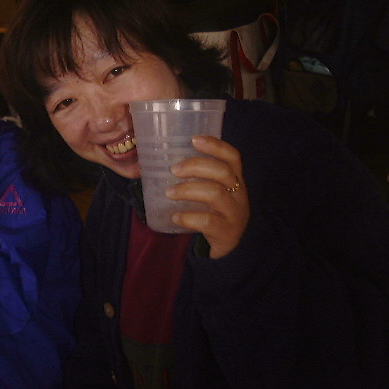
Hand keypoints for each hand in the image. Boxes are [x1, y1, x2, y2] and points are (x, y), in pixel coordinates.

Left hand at [165, 135, 248, 258]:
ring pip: (216, 194)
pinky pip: (208, 221)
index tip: (194, 139)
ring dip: (189, 190)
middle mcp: (239, 194)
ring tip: (169, 193)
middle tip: (174, 170)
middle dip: (196, 166)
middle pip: (223, 172)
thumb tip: (149, 164)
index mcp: (235, 180)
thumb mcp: (206, 193)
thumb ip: (192, 178)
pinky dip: (189, 217)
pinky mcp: (227, 233)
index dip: (216, 145)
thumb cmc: (210, 214)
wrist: (222, 249)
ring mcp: (235, 214)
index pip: (232, 157)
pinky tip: (175, 217)